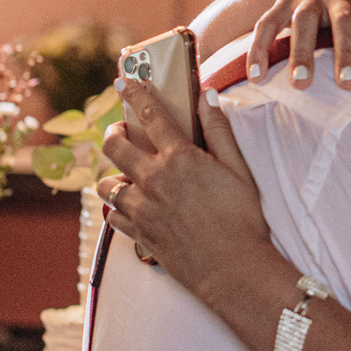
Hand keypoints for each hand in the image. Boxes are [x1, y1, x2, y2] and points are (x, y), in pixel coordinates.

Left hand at [99, 82, 270, 305]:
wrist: (232, 270)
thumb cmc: (243, 220)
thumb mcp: (239, 171)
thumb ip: (220, 131)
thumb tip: (207, 97)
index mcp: (180, 159)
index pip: (152, 115)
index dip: (136, 93)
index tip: (125, 80)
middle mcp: (153, 180)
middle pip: (114, 146)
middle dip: (114, 132)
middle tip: (121, 130)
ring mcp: (141, 209)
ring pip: (107, 184)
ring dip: (114, 176)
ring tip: (126, 176)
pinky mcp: (138, 235)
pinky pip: (113, 217)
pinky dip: (117, 210)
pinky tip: (130, 208)